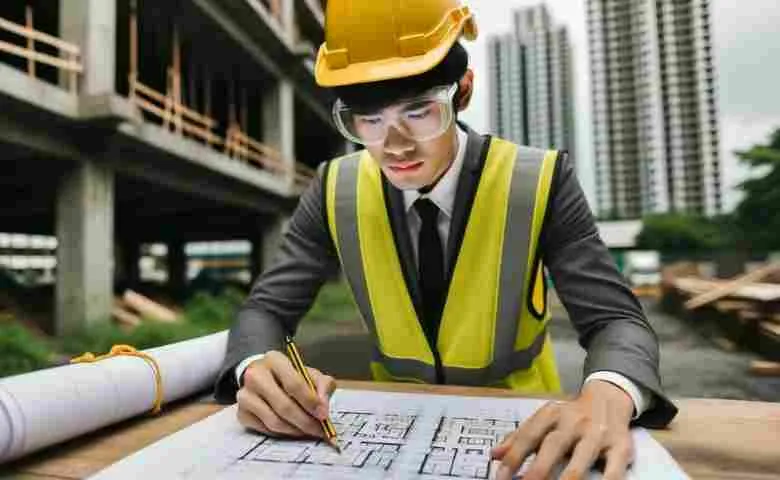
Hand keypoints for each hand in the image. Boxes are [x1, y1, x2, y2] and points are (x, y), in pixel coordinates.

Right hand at [236, 350, 335, 438]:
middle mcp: (255, 375)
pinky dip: (282, 434)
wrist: (263, 378)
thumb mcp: (309, 373)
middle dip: (305, 421)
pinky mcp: (241, 413)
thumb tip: (323, 408)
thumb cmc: (289, 376)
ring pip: (274, 421)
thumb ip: (322, 386)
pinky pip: (265, 430)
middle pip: (283, 406)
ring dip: (295, 430)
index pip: (294, 383)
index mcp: (275, 360)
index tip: (323, 415)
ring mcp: (245, 395)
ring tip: (308, 431)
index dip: (310, 402)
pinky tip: (293, 430)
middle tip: (319, 430)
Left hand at [491, 380, 634, 479]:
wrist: (609, 398)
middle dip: (538, 469)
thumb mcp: (544, 419)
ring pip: (582, 458)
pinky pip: (614, 469)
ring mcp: (598, 434)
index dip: (514, 456)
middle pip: (554, 446)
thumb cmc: (570, 415)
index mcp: (551, 414)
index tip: (501, 476)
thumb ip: (520, 437)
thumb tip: (495, 455)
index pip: (529, 435)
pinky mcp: (621, 447)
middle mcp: (574, 421)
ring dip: (568, 478)